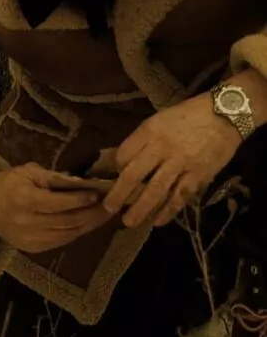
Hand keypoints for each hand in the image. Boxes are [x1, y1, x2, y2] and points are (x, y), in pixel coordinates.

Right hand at [0, 163, 113, 252]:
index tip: (99, 193)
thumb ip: (53, 177)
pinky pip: (62, 241)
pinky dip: (78, 232)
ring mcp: (30, 239)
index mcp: (24, 200)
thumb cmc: (7, 184)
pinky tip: (87, 222)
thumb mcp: (27, 172)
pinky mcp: (33, 248)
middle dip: (93, 213)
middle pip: (69, 221)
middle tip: (112, 204)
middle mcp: (27, 222)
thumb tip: (81, 183)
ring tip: (105, 214)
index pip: (60, 203)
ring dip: (90, 224)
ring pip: (70, 234)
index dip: (82, 200)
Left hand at [103, 94, 241, 227]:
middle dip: (118, 195)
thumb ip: (142, 140)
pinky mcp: (199, 174)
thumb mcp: (159, 120)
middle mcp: (162, 148)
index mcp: (149, 132)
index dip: (115, 170)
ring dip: (140, 209)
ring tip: (128, 222)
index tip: (115, 179)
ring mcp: (181, 163)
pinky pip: (180, 196)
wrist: (227, 113)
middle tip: (108, 209)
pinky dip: (168, 211)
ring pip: (155, 190)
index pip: (123, 155)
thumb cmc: (189, 115)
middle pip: (133, 176)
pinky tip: (157, 221)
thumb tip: (123, 160)